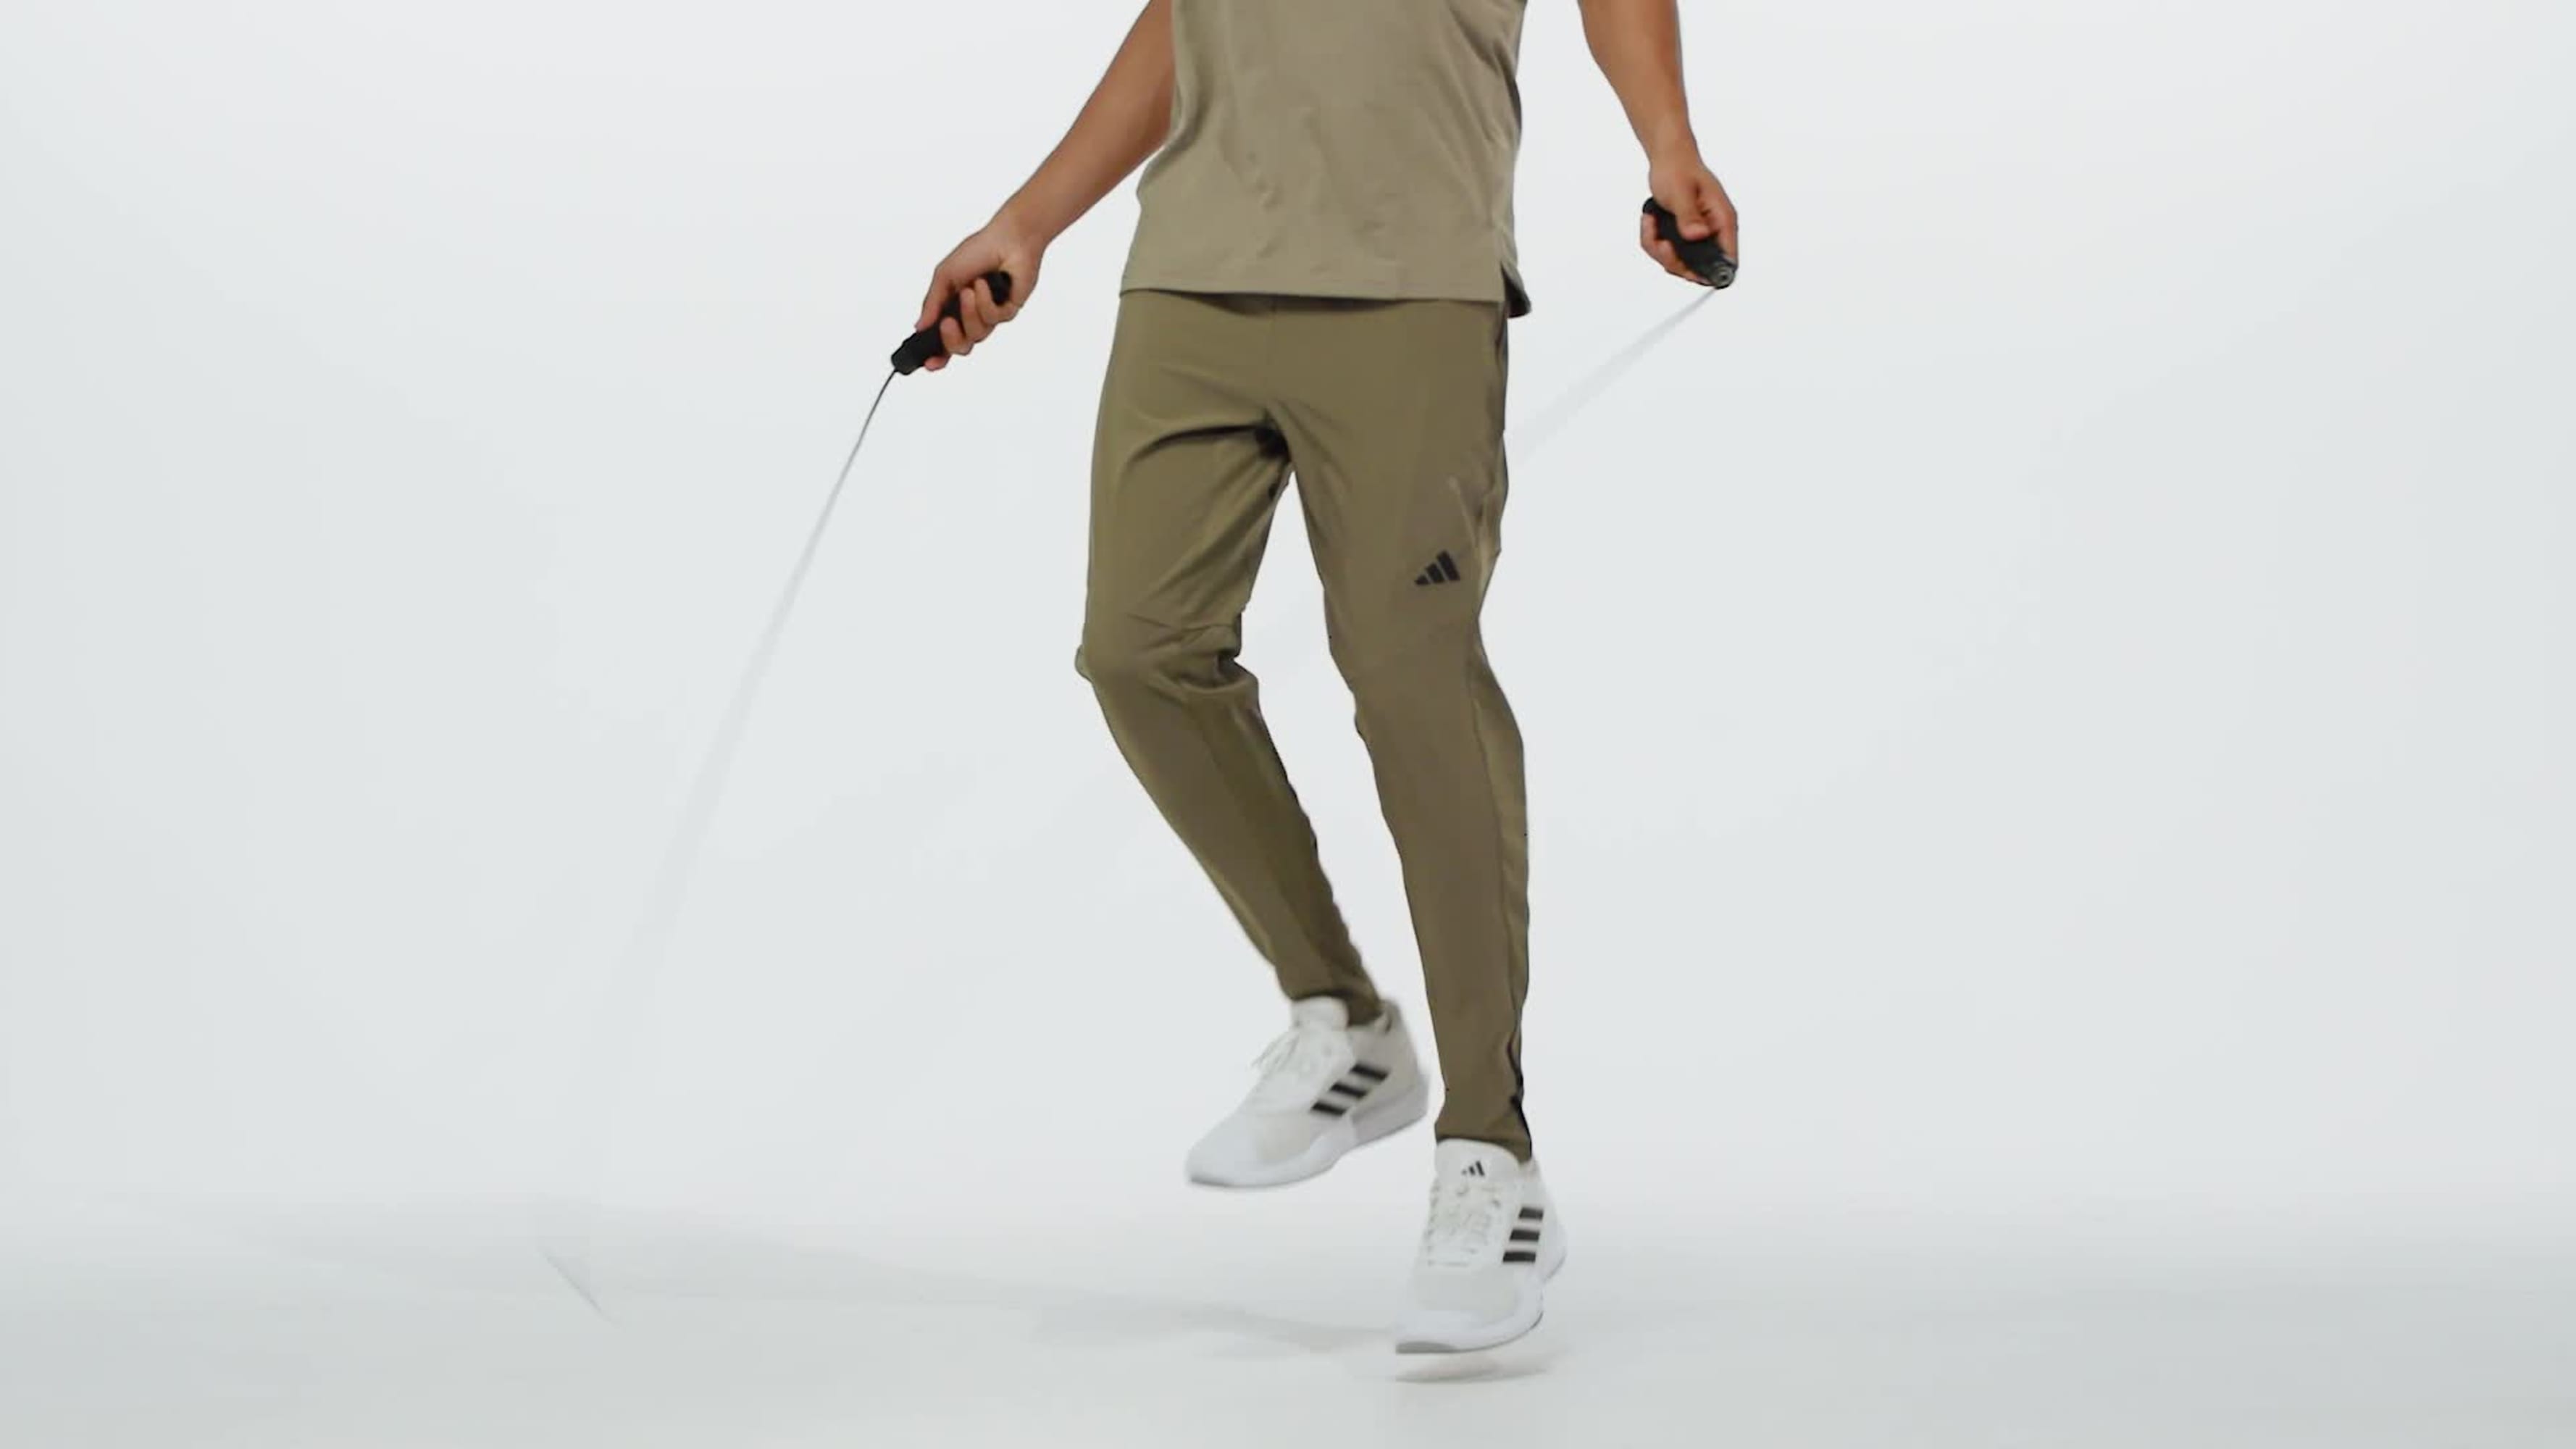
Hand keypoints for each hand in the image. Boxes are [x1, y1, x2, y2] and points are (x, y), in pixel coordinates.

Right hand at [915, 212, 1045, 372]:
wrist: (1007, 238)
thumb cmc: (977, 251)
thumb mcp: (945, 276)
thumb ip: (933, 303)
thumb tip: (919, 327)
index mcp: (954, 308)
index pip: (944, 340)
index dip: (937, 354)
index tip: (927, 363)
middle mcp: (972, 315)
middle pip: (961, 347)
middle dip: (952, 339)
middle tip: (947, 323)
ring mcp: (991, 314)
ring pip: (977, 334)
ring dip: (970, 312)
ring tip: (971, 289)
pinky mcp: (1008, 311)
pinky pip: (994, 319)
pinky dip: (986, 301)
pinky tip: (987, 284)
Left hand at [1641, 153, 1738, 284]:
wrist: (1668, 159)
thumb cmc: (1678, 169)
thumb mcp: (1681, 192)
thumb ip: (1689, 216)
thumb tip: (1698, 235)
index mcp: (1722, 221)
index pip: (1728, 260)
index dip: (1710, 273)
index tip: (1685, 267)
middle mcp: (1713, 232)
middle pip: (1699, 269)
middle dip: (1673, 260)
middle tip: (1660, 242)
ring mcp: (1698, 236)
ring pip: (1679, 263)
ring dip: (1658, 249)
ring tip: (1650, 224)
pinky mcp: (1684, 236)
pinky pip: (1667, 253)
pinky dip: (1653, 242)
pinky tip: (1650, 222)